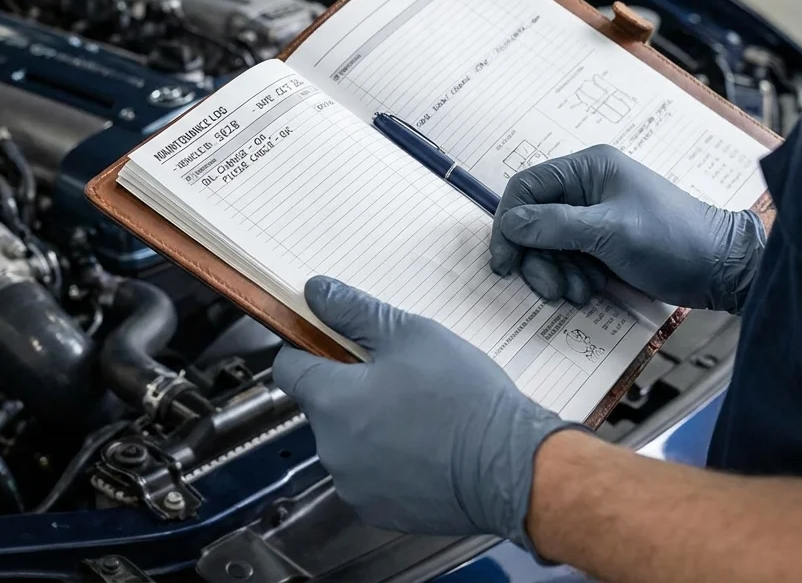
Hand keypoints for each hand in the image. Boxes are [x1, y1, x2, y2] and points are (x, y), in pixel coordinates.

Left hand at [274, 276, 577, 547]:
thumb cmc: (466, 401)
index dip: (307, 350)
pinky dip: (386, 462)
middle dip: (348, 390)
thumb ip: (354, 312)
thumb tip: (316, 292)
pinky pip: (367, 475)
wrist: (514, 471)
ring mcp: (352, 484)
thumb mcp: (410, 335)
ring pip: (345, 442)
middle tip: (397, 378)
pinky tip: (423, 448)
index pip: (287, 368)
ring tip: (418, 415)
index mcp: (330, 400)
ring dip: (368, 427)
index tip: (333, 345)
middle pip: (320, 405)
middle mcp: (330, 447)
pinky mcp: (376, 510)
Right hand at [489, 144, 764, 310]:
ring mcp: (593, 215)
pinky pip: (567, 258)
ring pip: (547, 244)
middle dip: (537, 258)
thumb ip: (554, 225)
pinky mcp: (600, 242)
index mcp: (587, 168)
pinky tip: (591, 290)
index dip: (508, 224)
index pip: (525, 188)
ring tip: (580, 293)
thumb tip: (509, 224)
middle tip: (550, 289)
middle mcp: (585, 187)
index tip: (505, 263)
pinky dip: (571, 277)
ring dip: (555, 273)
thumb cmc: (670, 240)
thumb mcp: (610, 231)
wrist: (722, 270)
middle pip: (532, 221)